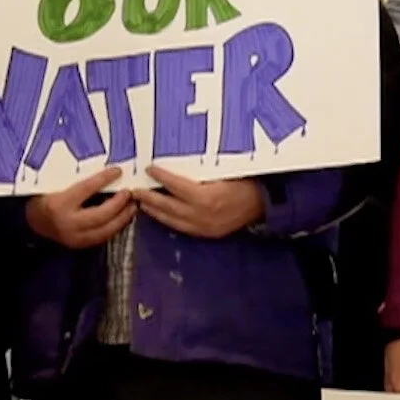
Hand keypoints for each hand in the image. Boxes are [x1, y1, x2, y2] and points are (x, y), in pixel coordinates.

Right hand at [27, 167, 133, 249]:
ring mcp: (73, 237)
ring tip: (132, 206)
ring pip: (104, 230)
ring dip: (122, 218)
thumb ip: (75, 181)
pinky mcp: (79, 245)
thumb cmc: (44, 198)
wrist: (32, 222)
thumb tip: (103, 172)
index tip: (118, 171)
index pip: (86, 189)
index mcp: (58, 204)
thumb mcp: (54, 184)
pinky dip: (115, 227)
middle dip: (118, 204)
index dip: (104, 179)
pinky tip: (123, 218)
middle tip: (130, 193)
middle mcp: (66, 223)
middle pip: (100, 215)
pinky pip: (102, 237)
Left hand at [136, 166, 264, 238]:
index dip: (160, 177)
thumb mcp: (223, 172)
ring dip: (154, 211)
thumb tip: (177, 165)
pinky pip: (181, 228)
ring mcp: (203, 227)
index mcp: (205, 197)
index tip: (149, 169)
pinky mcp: (206, 234)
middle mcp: (201, 215)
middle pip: (167, 206)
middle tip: (134, 190)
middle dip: (148, 198)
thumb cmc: (245, 182)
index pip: (175, 186)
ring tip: (141, 203)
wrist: (264, 203)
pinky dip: (168, 220)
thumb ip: (200, 173)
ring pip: (171, 220)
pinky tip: (161, 213)